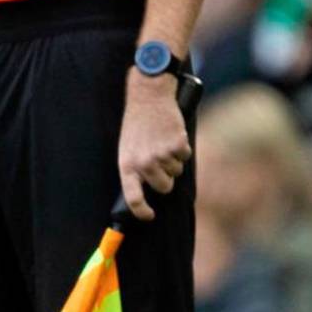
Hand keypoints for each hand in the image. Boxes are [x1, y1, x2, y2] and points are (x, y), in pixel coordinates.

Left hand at [118, 75, 190, 220]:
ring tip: (163, 141)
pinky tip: (173, 135)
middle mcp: (144, 164)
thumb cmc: (137, 123)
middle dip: (166, 179)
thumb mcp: (127, 147)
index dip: (142, 211)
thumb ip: (136, 168)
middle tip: (162, 163)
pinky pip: (185, 156)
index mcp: (126, 165)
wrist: (148, 96)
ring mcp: (161, 155)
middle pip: (164, 188)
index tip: (149, 215)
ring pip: (176, 171)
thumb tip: (147, 190)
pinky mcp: (177, 145)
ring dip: (174, 160)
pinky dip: (182, 148)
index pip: (133, 198)